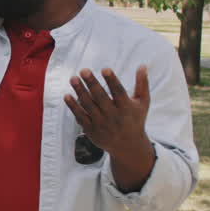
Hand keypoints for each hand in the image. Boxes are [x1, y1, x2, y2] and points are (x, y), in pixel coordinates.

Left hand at [64, 67, 156, 191]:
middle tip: (83, 70)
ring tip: (73, 78)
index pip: (118, 92)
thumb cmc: (135, 119)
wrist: (127, 145)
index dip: (112, 80)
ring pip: (88, 105)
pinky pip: (80, 116)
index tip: (105, 69)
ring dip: (79, 91)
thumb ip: (142, 84)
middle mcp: (113, 115)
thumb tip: (143, 65)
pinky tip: (67, 95)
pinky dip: (73, 106)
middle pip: (100, 97)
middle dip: (92, 83)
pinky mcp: (91, 130)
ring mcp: (101, 123)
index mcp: (126, 107)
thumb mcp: (143, 102)